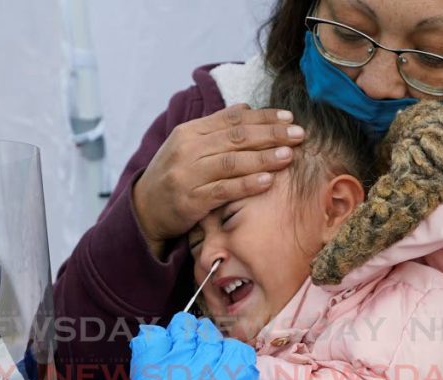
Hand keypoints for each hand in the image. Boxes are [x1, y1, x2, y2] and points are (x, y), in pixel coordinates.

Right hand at [130, 312, 270, 379]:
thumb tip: (155, 342)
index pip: (152, 336)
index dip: (161, 339)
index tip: (169, 347)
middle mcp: (180, 373)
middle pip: (183, 328)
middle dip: (186, 336)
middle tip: (192, 356)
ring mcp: (213, 374)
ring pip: (210, 334)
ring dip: (209, 345)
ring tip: (211, 367)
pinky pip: (236, 349)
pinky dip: (232, 356)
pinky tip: (229, 373)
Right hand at [132, 104, 303, 254]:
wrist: (143, 209)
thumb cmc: (174, 175)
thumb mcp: (188, 146)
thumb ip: (216, 127)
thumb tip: (247, 108)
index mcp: (189, 132)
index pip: (232, 119)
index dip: (263, 117)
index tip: (289, 118)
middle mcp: (187, 150)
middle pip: (235, 138)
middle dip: (271, 135)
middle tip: (299, 134)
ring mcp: (187, 175)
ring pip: (231, 162)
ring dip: (263, 158)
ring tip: (288, 155)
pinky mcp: (190, 201)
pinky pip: (223, 190)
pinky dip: (246, 185)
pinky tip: (267, 181)